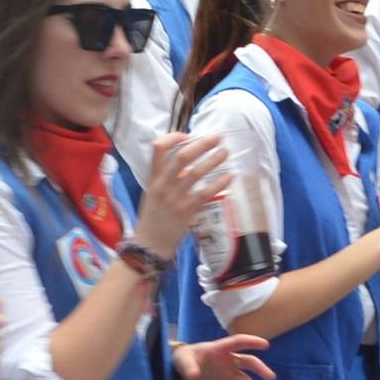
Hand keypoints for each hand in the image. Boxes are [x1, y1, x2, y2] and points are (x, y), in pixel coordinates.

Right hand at [131, 133, 229, 256]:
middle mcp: (163, 184)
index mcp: (153, 177)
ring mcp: (175, 198)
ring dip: (214, 160)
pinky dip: (220, 183)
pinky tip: (230, 176)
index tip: (188, 135)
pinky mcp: (187, 211)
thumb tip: (189, 161)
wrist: (149, 244)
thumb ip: (167, 176)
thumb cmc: (153, 216)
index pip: (159, 148)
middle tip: (217, 138)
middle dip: (202, 144)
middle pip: (182, 156)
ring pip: (196, 173)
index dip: (174, 137)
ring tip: (225, 152)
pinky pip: (206, 193)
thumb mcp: (153, 191)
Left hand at [173, 334, 274, 379]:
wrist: (183, 370)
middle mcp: (229, 360)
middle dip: (260, 369)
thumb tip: (194, 375)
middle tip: (270, 377)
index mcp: (220, 349)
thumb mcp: (183, 361)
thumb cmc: (184, 359)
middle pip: (249, 362)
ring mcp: (230, 373)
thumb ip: (189, 367)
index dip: (252, 342)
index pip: (238, 342)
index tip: (265, 345)